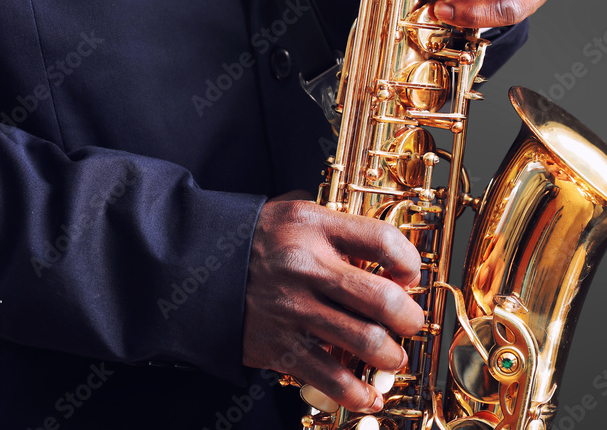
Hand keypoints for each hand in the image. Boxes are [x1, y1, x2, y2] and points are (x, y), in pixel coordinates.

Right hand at [242, 193, 423, 412]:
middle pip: (381, 297)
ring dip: (390, 355)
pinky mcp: (278, 345)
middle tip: (411, 323)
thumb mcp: (293, 211)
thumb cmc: (255, 239)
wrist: (194, 266)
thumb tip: (382, 246)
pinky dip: (356, 392)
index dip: (409, 262)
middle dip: (409, 317)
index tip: (410, 275)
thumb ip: (336, 221)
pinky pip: (329, 377)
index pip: (382, 240)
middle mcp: (306, 267)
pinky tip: (368, 395)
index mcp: (314, 227)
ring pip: (364, 340)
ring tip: (393, 357)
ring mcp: (292, 309)